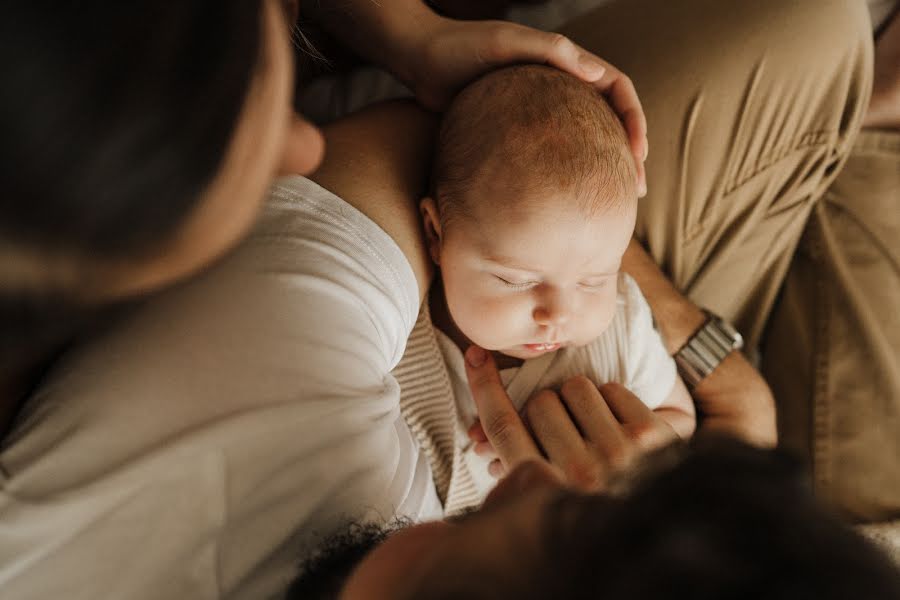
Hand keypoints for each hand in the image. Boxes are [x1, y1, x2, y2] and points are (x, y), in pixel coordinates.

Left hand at [405, 16, 647, 194]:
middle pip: (609, 122)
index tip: (638, 153)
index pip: (617, 88)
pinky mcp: (518, 133)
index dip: (634, 120)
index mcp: (566, 63)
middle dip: (628, 156)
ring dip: (601, 172)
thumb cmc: (461, 46)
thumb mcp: (506, 41)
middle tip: (635, 193)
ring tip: (608, 207)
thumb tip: (596, 73)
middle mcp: (561, 87)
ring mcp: (541, 113)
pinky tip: (564, 206)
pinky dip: (566, 179)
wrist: (420, 63)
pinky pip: (553, 158)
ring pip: (585, 143)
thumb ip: (549, 49)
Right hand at [464, 346, 676, 489]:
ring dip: (579, 402)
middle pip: (540, 403)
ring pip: (575, 388)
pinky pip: (611, 389)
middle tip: (562, 429)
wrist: (661, 531)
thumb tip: (481, 440)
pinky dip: (611, 402)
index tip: (476, 356)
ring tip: (591, 428)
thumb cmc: (590, 510)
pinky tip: (617, 426)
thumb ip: (513, 474)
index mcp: (546, 492)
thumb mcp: (544, 503)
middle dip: (547, 410)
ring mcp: (619, 453)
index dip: (484, 387)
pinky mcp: (652, 435)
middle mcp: (580, 474)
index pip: (502, 427)